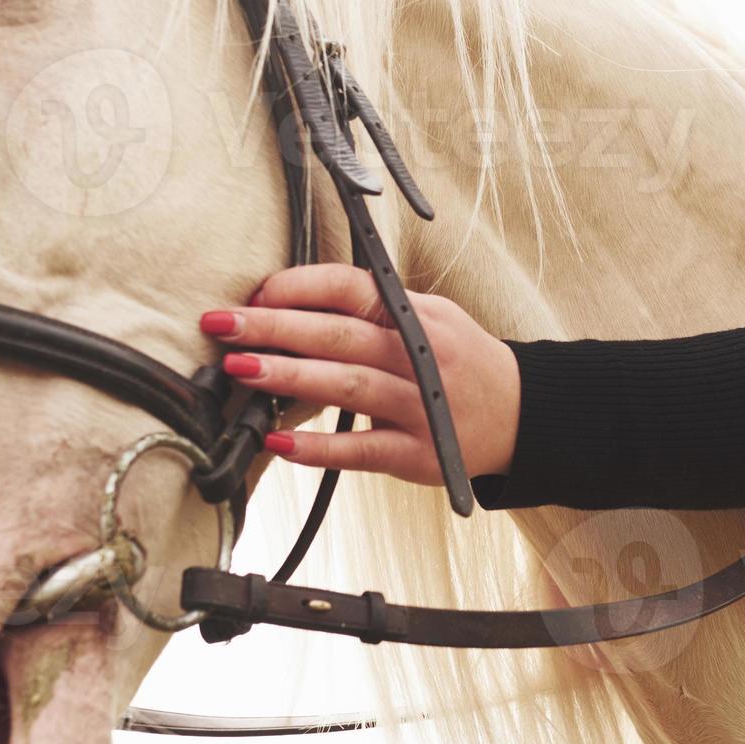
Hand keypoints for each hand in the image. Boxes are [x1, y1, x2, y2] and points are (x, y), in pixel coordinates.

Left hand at [198, 264, 519, 487]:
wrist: (522, 416)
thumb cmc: (460, 362)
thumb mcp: (430, 320)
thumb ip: (372, 312)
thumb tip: (287, 306)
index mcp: (418, 317)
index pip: (353, 290)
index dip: (300, 288)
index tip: (255, 293)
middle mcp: (421, 358)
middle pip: (340, 335)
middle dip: (276, 327)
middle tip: (222, 324)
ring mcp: (421, 408)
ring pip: (348, 387)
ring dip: (290, 377)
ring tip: (241, 369)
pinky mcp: (418, 455)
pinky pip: (361, 451)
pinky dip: (319, 448)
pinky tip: (278, 442)